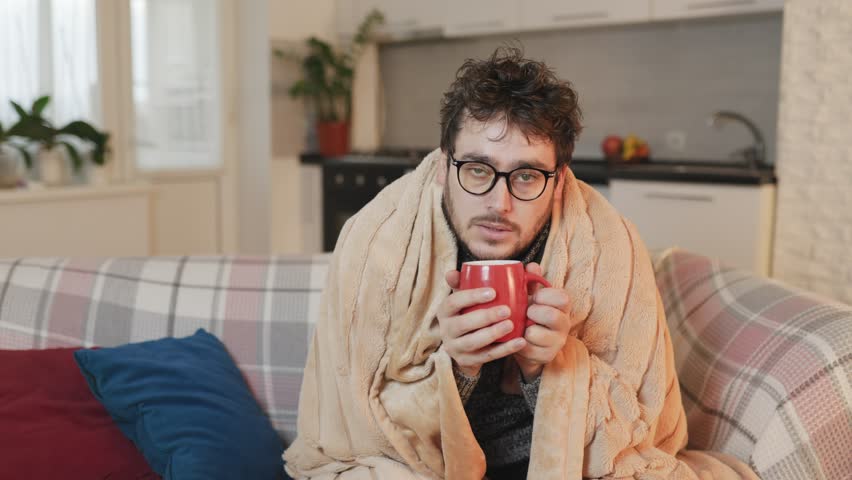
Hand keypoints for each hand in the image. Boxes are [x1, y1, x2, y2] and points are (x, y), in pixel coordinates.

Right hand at [438, 270, 527, 376]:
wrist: (465, 345)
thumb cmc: (471, 312)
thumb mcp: (469, 298)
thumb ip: (480, 280)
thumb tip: (499, 265)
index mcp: (445, 310)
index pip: (453, 302)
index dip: (471, 297)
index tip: (493, 292)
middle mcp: (446, 329)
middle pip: (463, 324)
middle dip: (485, 316)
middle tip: (506, 310)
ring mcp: (455, 347)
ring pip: (473, 342)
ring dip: (493, 334)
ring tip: (511, 325)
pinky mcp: (467, 361)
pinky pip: (487, 356)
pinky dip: (505, 349)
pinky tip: (520, 342)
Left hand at [514, 262, 573, 381]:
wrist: (527, 344)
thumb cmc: (529, 314)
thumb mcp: (532, 297)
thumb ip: (532, 281)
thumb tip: (532, 265)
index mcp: (562, 306)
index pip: (562, 297)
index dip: (545, 296)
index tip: (534, 297)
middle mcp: (564, 324)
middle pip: (552, 315)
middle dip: (533, 312)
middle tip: (525, 313)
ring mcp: (557, 342)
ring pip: (536, 333)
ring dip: (524, 329)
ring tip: (521, 327)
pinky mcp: (546, 356)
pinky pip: (527, 348)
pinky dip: (518, 343)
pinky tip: (518, 339)